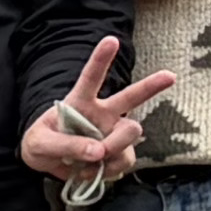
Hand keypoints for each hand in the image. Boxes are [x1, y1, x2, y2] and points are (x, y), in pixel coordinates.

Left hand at [19, 37, 180, 181]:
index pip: (91, 78)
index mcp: (79, 102)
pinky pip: (125, 160)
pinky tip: (93, 171)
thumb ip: (65, 145)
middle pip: (131, 98)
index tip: (111, 40)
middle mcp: (102, 113)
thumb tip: (98, 151)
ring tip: (92, 159)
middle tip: (170, 76)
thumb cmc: (41, 145)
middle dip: (151, 86)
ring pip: (131, 132)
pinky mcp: (120, 152)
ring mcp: (113, 132)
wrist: (47, 166)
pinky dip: (109, 169)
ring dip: (114, 148)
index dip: (101, 59)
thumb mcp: (39, 144)